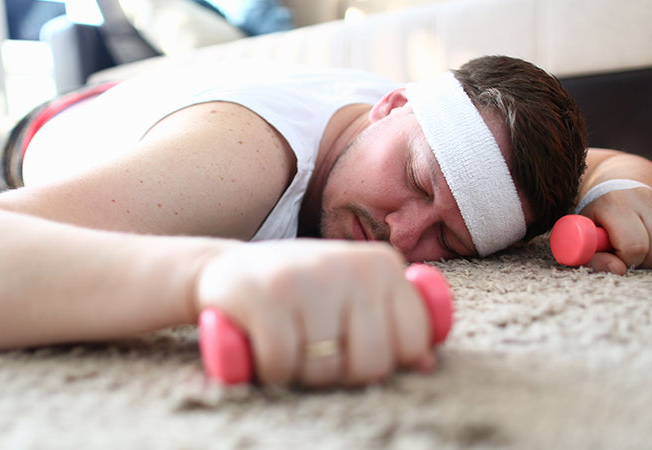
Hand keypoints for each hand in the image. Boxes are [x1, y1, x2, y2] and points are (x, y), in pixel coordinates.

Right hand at [194, 240, 434, 387]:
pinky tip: (261, 346)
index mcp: (383, 264)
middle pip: (371, 364)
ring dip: (300, 373)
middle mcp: (352, 265)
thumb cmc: (299, 291)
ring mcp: (310, 278)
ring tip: (287, 343)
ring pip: (325, 369)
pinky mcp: (267, 296)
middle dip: (340, 373)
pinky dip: (269, 370)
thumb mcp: (350, 295)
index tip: (353, 350)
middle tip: (315, 351)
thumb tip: (427, 365)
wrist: (224, 269)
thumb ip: (391, 322)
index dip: (383, 362)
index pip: (413, 342)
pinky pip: (283, 365)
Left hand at [578, 186, 651, 273]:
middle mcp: (642, 196)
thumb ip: (593, 258)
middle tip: (635, 258)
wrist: (613, 192)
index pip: (635, 245)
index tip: (621, 259)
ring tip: (647, 252)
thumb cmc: (598, 221)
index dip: (630, 261)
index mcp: (615, 204)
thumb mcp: (587, 239)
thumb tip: (618, 270)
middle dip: (647, 263)